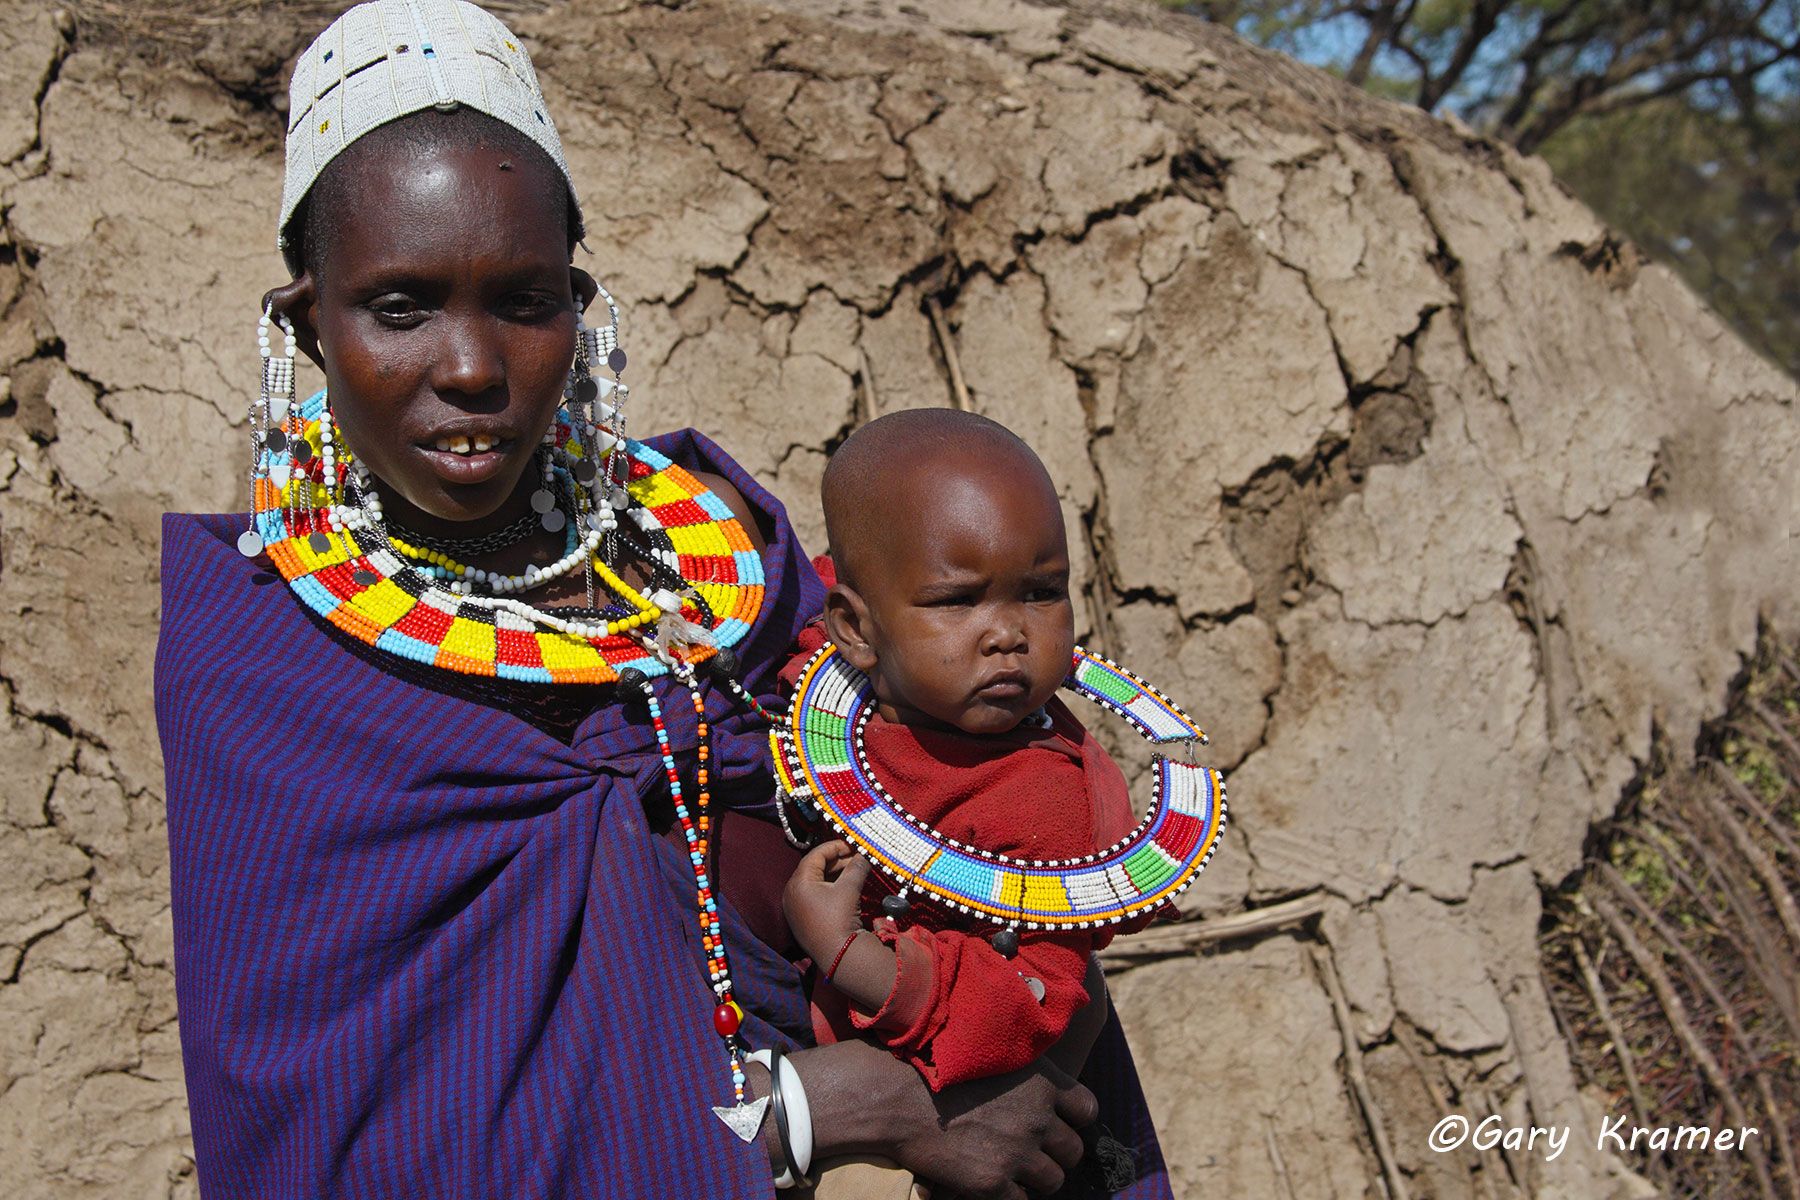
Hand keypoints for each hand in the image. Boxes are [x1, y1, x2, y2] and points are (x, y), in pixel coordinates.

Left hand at [782, 840, 870, 964]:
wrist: (837, 955)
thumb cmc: (839, 918)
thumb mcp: (849, 888)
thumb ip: (856, 867)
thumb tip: (864, 854)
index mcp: (799, 882)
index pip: (815, 855)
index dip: (835, 847)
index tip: (851, 845)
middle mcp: (792, 892)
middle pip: (814, 868)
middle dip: (837, 861)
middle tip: (856, 858)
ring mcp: (795, 907)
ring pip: (815, 882)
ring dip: (834, 875)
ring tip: (855, 872)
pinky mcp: (802, 918)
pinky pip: (814, 895)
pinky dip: (829, 888)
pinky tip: (846, 887)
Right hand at [794, 1039, 1097, 1199]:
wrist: (896, 1096)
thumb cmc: (936, 1069)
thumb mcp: (989, 1054)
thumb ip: (1022, 1075)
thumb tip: (1040, 1093)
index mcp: (1041, 1081)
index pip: (1087, 1109)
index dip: (1075, 1120)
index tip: (1058, 1124)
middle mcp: (1037, 1116)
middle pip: (1074, 1150)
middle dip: (1056, 1154)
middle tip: (1034, 1153)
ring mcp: (1018, 1151)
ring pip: (1053, 1180)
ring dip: (1036, 1178)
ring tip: (1014, 1171)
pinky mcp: (994, 1181)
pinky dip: (1008, 1195)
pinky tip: (989, 1182)